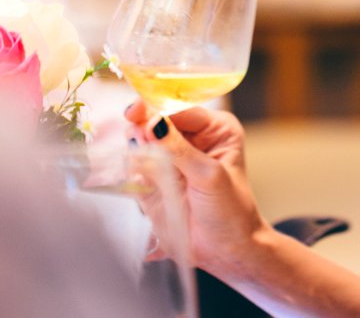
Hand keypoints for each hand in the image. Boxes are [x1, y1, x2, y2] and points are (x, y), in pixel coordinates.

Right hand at [125, 101, 268, 275]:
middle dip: (141, 126)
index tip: (136, 113)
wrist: (225, 249)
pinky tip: (131, 169)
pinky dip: (128, 164)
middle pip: (156, 120)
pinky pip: (133, 163)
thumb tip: (153, 124)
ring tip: (138, 157)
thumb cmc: (230, 211)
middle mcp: (192, 138)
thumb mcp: (209, 175)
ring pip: (141, 140)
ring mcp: (170, 158)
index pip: (180, 109)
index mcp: (215, 129)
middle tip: (134, 137)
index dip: (157, 109)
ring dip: (134, 145)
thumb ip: (179, 150)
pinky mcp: (153, 178)